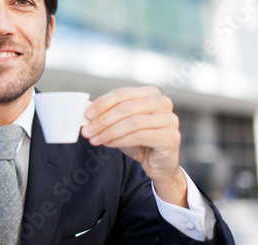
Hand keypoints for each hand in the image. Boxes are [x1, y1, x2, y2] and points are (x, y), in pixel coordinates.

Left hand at [81, 86, 187, 206]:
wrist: (158, 163)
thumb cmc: (139, 140)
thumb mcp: (120, 124)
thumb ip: (107, 115)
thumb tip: (86, 112)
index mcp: (150, 93)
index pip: (122, 93)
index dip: (102, 103)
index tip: (86, 114)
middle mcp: (162, 102)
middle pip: (126, 107)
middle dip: (103, 120)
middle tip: (87, 131)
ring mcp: (170, 119)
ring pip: (132, 122)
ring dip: (109, 132)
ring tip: (95, 139)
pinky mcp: (171, 137)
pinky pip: (139, 136)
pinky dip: (120, 140)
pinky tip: (108, 144)